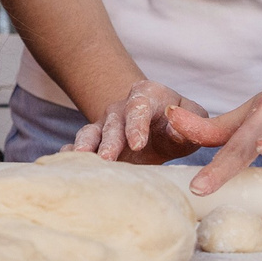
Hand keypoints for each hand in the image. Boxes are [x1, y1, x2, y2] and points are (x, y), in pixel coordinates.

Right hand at [70, 79, 209, 164]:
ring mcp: (105, 125)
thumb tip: (175, 129)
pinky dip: (71, 154)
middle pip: (113, 122)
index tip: (138, 144)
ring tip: (80, 158)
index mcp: (148, 95)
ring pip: (91, 132)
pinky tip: (67, 164)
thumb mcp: (194, 119)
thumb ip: (191, 123)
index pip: (139, 106)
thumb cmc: (181, 123)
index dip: (136, 124)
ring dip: (85, 146)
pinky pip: (79, 146)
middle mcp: (122, 108)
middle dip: (109, 141)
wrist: (163, 128)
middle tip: (106, 158)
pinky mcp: (96, 142)